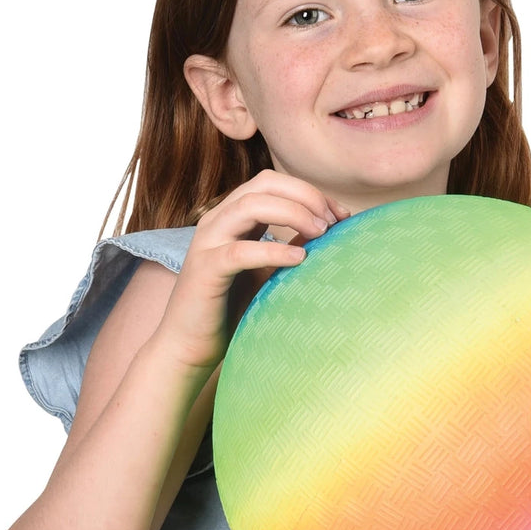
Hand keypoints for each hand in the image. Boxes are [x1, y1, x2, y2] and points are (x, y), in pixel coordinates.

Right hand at [153, 169, 348, 371]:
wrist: (188, 346)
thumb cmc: (230, 308)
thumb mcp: (267, 271)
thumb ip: (289, 246)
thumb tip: (327, 228)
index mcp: (232, 217)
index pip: (272, 183)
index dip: (309, 192)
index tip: (341, 214)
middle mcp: (217, 221)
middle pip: (264, 184)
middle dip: (305, 195)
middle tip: (334, 220)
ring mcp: (207, 243)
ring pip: (250, 206)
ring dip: (293, 213)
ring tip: (322, 232)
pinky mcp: (205, 270)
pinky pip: (241, 251)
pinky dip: (274, 250)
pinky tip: (299, 259)